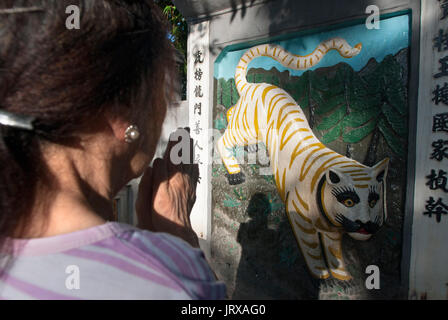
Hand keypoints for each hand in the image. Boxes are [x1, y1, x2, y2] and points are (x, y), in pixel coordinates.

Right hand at [136, 127, 199, 247]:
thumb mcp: (152, 195)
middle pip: (183, 157)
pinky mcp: (191, 192)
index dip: (173, 144)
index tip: (176, 132)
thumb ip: (155, 177)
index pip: (172, 156)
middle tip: (185, 131)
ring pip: (189, 164)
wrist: (175, 230)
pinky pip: (193, 174)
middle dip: (183, 143)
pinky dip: (193, 166)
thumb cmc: (160, 216)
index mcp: (170, 179)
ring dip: (189, 151)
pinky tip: (194, 162)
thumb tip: (157, 162)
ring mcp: (188, 186)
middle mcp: (181, 180)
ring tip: (190, 140)